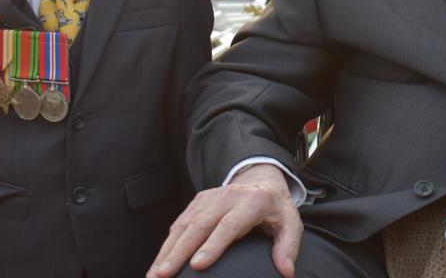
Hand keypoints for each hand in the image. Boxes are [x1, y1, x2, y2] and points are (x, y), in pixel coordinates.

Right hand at [147, 164, 301, 277]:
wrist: (260, 178)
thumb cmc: (276, 208)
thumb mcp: (291, 223)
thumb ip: (288, 247)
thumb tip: (286, 272)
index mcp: (253, 203)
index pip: (229, 226)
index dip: (213, 245)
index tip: (198, 265)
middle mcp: (227, 197)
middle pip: (199, 226)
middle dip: (179, 253)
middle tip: (163, 275)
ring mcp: (209, 198)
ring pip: (183, 225)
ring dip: (166, 251)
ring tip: (153, 275)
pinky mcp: (197, 202)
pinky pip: (179, 223)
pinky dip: (166, 244)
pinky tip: (158, 262)